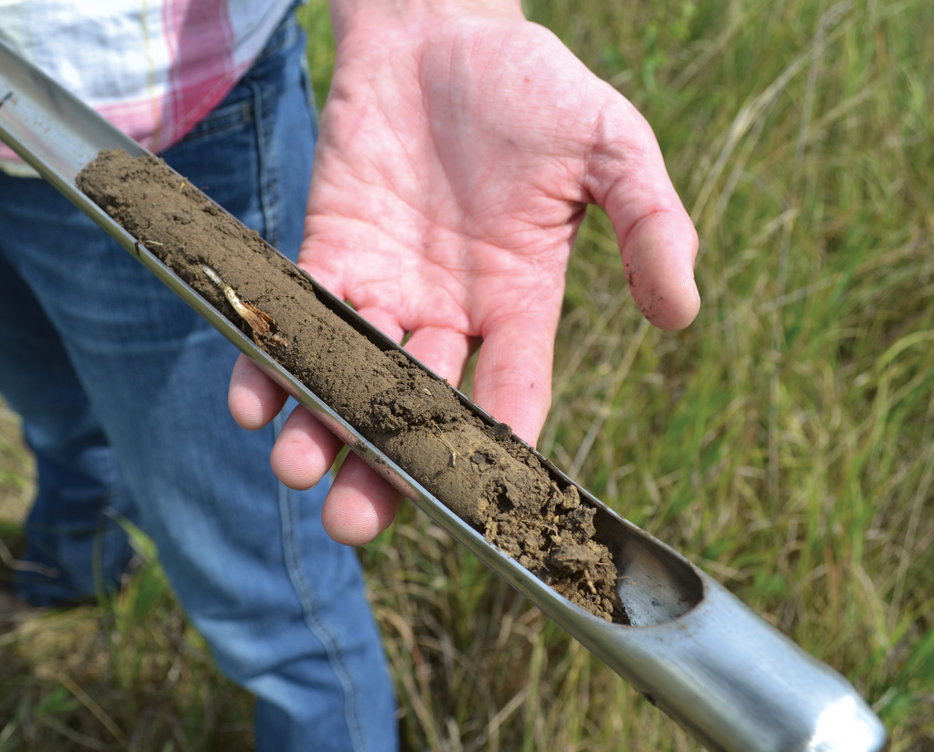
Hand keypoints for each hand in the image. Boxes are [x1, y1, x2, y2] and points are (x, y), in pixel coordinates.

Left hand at [230, 0, 698, 543]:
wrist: (442, 26)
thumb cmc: (533, 86)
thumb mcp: (610, 146)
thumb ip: (649, 224)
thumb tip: (682, 314)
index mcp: (522, 304)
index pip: (511, 396)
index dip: (494, 450)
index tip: (474, 505)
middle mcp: (450, 313)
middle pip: (417, 409)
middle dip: (386, 465)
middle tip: (354, 521)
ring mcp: (387, 287)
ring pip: (351, 376)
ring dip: (322, 426)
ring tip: (297, 468)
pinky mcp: (331, 252)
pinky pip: (298, 315)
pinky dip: (272, 355)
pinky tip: (252, 397)